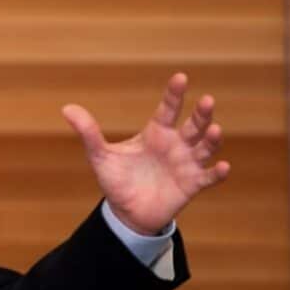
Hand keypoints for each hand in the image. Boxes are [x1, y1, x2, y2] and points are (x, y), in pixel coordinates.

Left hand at [61, 72, 230, 235]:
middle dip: (201, 114)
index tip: (180, 78)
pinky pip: (208, 177)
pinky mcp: (192, 184)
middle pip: (193, 125)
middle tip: (207, 100)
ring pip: (205, 147)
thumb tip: (66, 108)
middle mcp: (175, 144)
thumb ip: (89, 132)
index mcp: (156, 133)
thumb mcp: (100, 156)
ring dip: (212, 139)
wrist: (127, 212)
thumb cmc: (117, 180)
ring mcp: (186, 164)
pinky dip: (217, 172)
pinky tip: (223, 166)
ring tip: (214, 130)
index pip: (168, 109)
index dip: (174, 94)